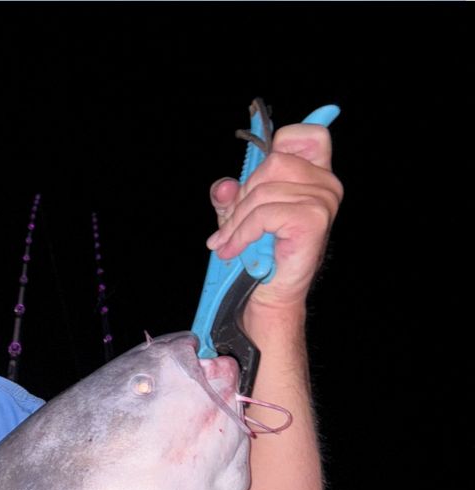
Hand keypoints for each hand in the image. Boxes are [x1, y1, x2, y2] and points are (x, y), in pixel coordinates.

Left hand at [205, 123, 343, 314]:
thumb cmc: (260, 250)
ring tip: (226, 242)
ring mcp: (324, 199)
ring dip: (236, 221)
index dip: (283, 139)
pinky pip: (265, 213)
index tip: (263, 157)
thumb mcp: (239, 214)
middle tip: (229, 224)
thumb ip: (230, 195)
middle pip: (272, 163)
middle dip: (242, 195)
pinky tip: (232, 249)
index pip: (310, 136)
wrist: (271, 291)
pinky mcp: (314, 218)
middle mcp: (326, 183)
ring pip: (263, 191)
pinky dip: (241, 233)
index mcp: (315, 174)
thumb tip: (225, 185)